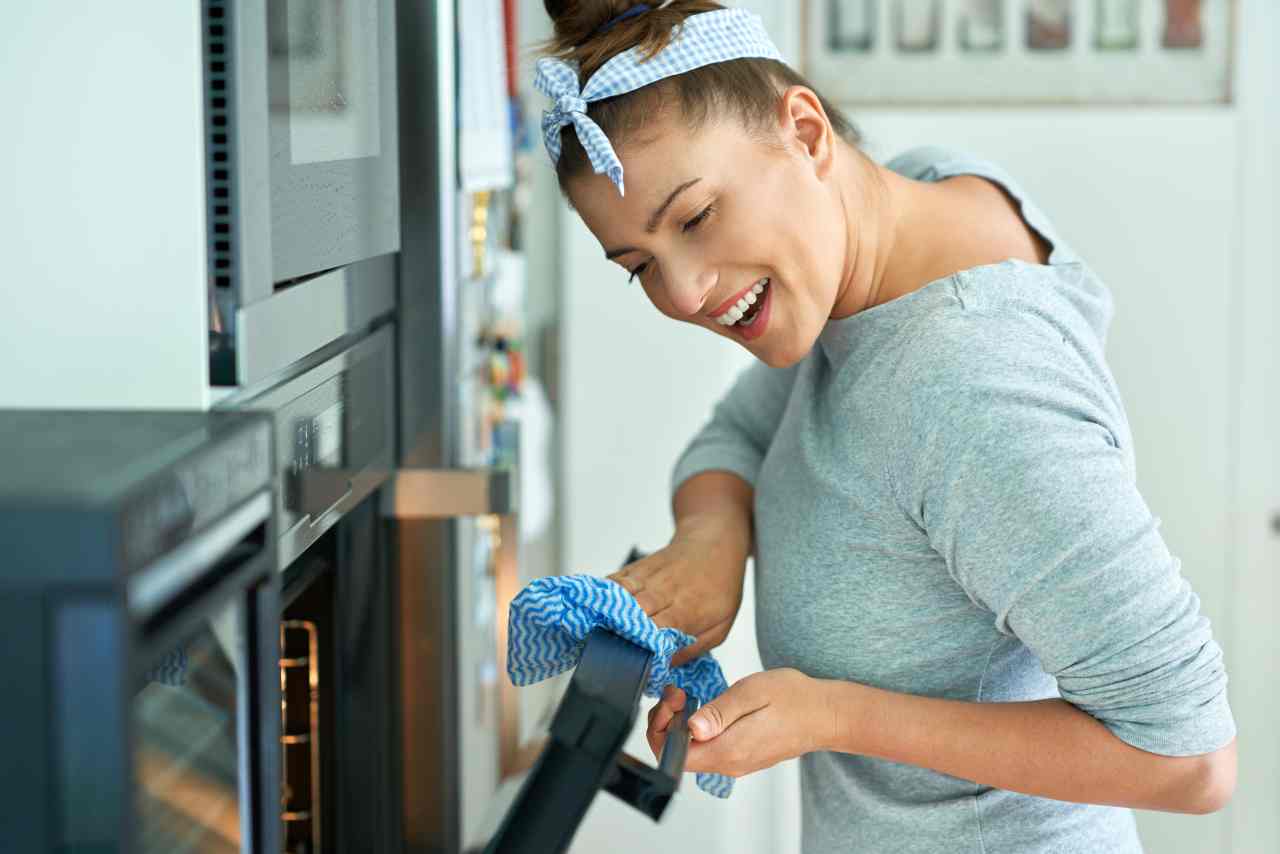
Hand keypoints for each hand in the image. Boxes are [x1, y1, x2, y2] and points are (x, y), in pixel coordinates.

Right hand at [605, 516, 748, 668]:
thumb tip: (665, 666)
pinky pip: (613, 582)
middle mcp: (664, 592)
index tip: (634, 660)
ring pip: (620, 595)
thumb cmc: (718, 586)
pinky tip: (592, 607)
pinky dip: (601, 595)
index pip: (661, 629)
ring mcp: (646, 577)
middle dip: (623, 632)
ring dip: (607, 613)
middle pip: (636, 612)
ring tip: (595, 630)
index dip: (646, 644)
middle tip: (609, 650)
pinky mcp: (634, 568)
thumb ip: (693, 648)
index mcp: (687, 609)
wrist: (712, 543)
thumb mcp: (720, 625)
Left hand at [646, 669, 833, 777]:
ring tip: (687, 697)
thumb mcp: (752, 692)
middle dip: (667, 723)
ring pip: (692, 752)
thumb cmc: (794, 699)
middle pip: (679, 755)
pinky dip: (697, 730)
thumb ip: (719, 712)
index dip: (661, 727)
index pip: (674, 755)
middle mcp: (730, 763)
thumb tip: (692, 727)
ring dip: (681, 725)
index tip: (673, 699)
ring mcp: (736, 763)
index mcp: (729, 749)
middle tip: (678, 693)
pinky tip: (705, 709)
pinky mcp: (742, 757)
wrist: (825, 714)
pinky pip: (708, 749)